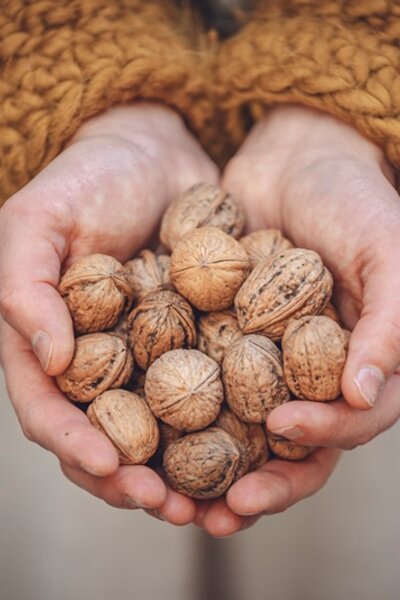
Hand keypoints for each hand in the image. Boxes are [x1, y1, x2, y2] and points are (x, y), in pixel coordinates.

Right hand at [0, 103, 217, 523]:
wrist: (155, 153)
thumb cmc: (88, 180)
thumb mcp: (37, 221)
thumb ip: (25, 287)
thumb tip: (50, 362)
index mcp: (51, 344)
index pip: (52, 411)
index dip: (78, 447)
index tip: (113, 469)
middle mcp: (98, 361)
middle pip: (109, 437)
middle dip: (134, 480)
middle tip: (173, 507)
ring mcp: (147, 356)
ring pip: (160, 430)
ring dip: (183, 471)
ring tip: (213, 502)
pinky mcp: (195, 342)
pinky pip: (208, 391)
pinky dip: (223, 426)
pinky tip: (251, 448)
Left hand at [210, 104, 399, 526]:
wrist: (294, 159)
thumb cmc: (352, 200)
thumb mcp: (387, 249)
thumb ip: (391, 320)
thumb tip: (367, 395)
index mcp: (358, 366)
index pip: (348, 423)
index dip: (323, 437)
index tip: (282, 429)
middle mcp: (309, 375)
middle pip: (289, 447)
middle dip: (260, 482)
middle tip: (223, 512)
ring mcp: (263, 361)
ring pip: (239, 430)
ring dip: (211, 469)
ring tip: (175, 498)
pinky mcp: (219, 341)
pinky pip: (198, 383)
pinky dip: (177, 413)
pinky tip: (147, 430)